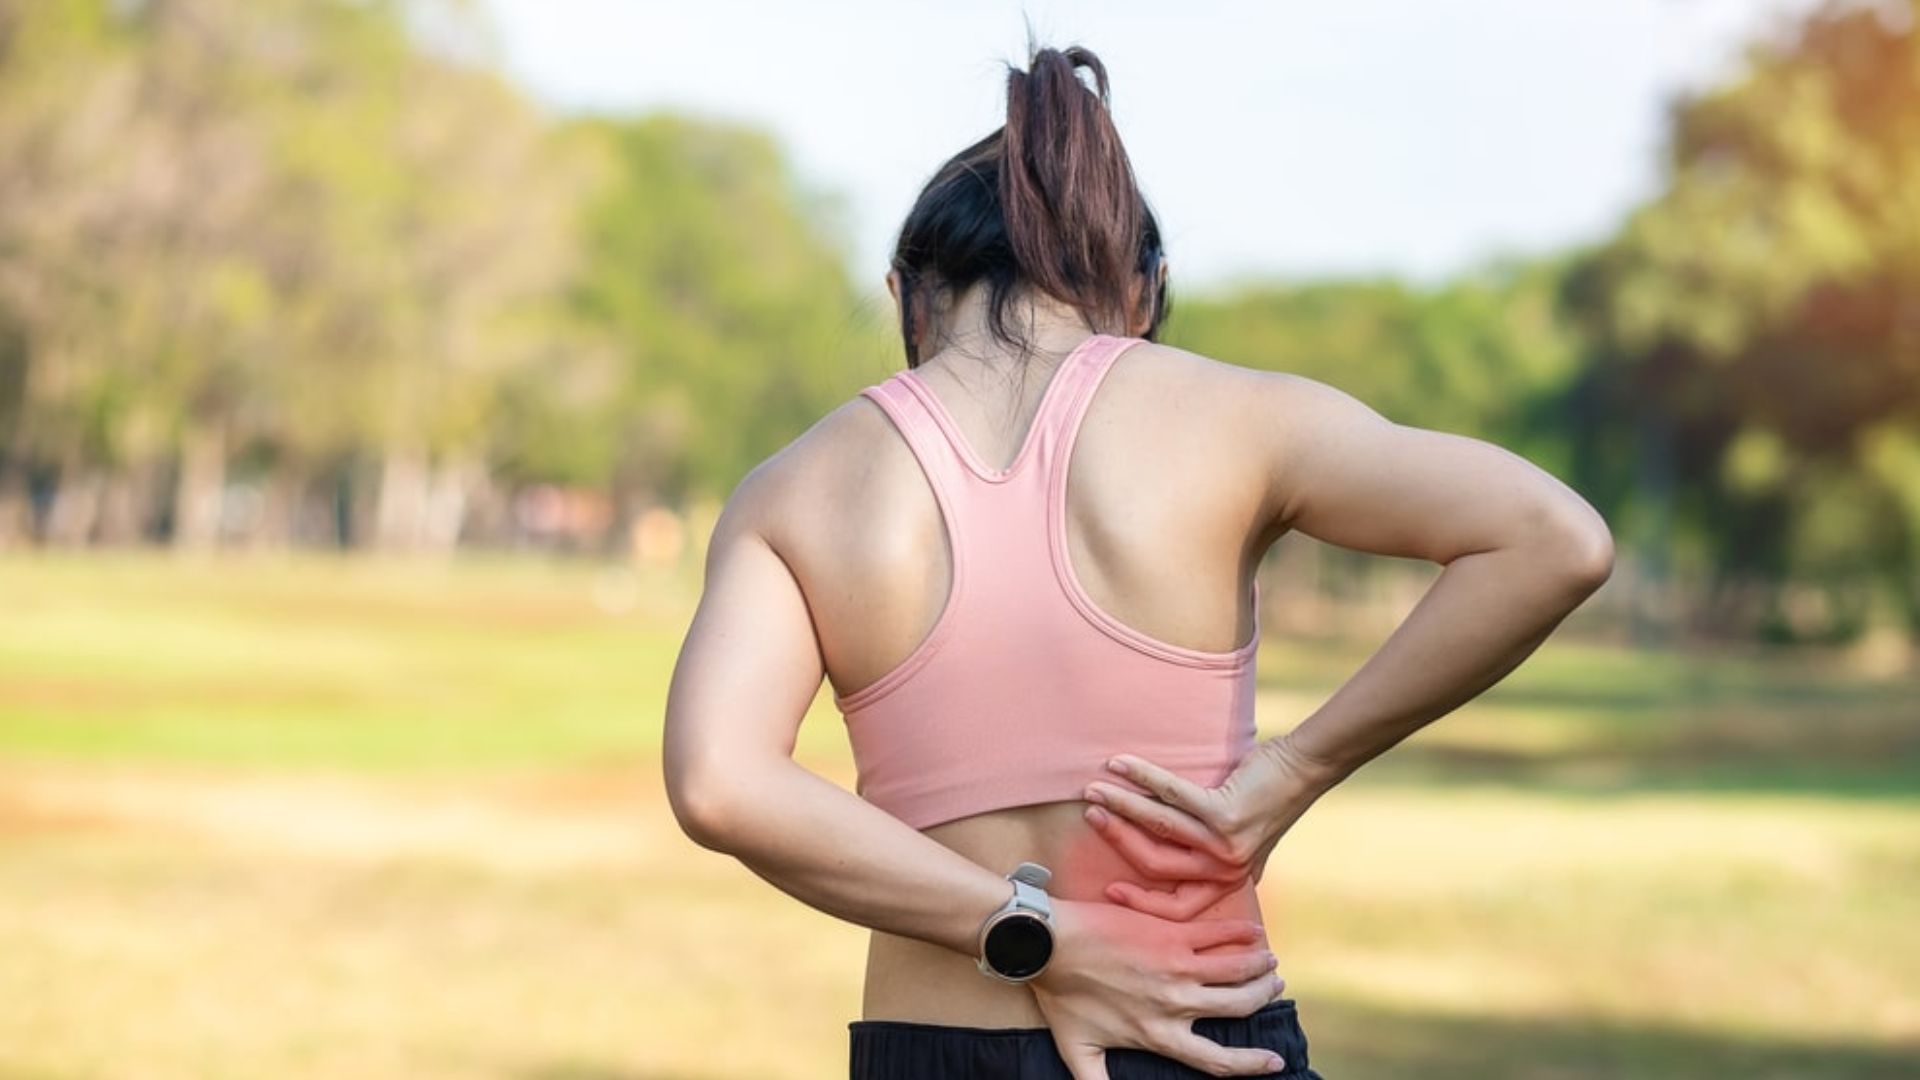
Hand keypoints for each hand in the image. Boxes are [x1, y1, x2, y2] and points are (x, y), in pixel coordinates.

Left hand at [1029, 897, 1289, 1078]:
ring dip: (1260, 967)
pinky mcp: (1170, 934)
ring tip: (1270, 963)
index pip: (1217, 1061)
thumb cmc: (1060, 996)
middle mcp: (1175, 1003)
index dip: (1251, 1064)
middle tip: (1273, 987)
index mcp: (1158, 1034)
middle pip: (1237, 1006)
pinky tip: (1255, 934)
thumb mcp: (1077, 1052)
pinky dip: (1243, 934)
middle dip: (1262, 997)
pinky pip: (1219, 934)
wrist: (1048, 944)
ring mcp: (1176, 965)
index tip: (1275, 1062)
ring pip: (1236, 969)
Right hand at [1081, 737, 1335, 919]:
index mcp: (1225, 881)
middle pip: (1156, 865)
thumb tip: (1179, 876)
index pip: (1176, 908)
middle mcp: (1224, 869)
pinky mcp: (1224, 813)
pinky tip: (1119, 765)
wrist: (1301, 771)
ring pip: (1158, 828)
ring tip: (1093, 790)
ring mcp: (1224, 843)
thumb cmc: (1264, 801)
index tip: (1110, 891)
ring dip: (1121, 806)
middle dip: (1117, 840)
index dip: (1141, 902)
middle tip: (1089, 817)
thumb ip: (1215, 862)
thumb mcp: (1241, 845)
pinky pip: (1171, 795)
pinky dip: (1141, 777)